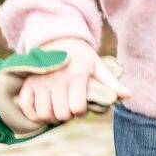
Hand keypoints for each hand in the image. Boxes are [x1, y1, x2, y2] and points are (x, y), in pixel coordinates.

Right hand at [14, 38, 130, 125]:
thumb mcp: (98, 65)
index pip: (77, 108)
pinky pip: (26, 107)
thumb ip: (111, 83)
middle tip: (70, 106)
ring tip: (57, 108)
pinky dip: (33, 114)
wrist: (57, 39)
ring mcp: (40, 81)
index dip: (81, 111)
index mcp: (76, 75)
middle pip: (61, 114)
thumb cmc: (81, 56)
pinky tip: (43, 109)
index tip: (81, 105)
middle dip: (68, 115)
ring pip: (44, 113)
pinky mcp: (28, 83)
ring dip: (52, 116)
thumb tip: (129, 95)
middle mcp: (56, 79)